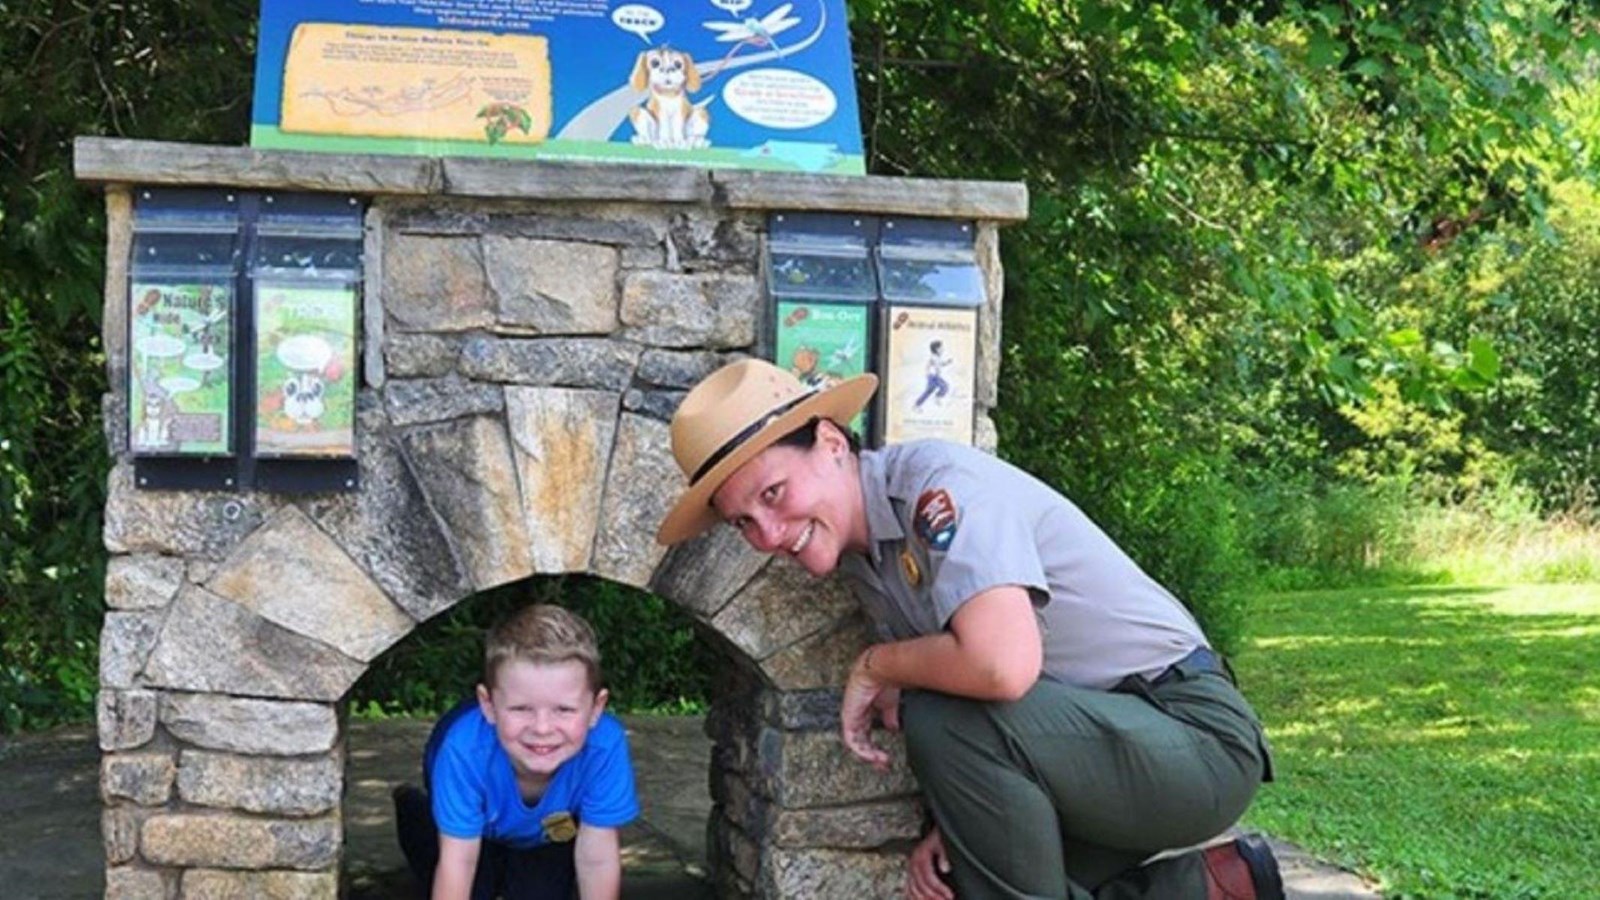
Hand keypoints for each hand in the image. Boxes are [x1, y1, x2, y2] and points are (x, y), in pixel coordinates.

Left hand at [840, 647, 897, 770]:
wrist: (881, 669)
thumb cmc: (886, 681)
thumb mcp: (890, 703)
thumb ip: (890, 717)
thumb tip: (894, 728)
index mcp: (864, 711)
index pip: (866, 734)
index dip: (874, 747)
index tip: (885, 758)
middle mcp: (855, 715)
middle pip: (860, 741)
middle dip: (871, 755)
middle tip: (882, 766)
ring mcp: (851, 717)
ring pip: (855, 743)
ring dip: (868, 755)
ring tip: (881, 762)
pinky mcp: (848, 717)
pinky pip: (852, 739)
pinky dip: (862, 750)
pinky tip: (873, 755)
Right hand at [906, 827, 952, 899]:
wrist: (933, 833)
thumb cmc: (939, 838)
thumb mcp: (943, 842)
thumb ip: (944, 855)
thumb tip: (945, 868)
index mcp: (921, 856)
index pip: (929, 878)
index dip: (939, 888)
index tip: (950, 896)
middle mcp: (913, 863)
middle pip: (920, 886)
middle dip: (933, 897)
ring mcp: (910, 869)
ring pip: (913, 889)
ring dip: (924, 899)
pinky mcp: (910, 873)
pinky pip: (908, 888)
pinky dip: (913, 897)